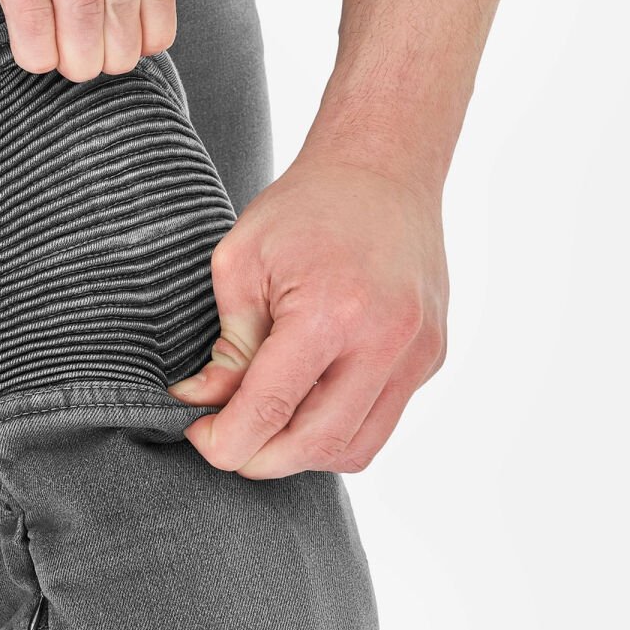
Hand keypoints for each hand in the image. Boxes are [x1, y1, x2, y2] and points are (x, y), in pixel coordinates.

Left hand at [170, 150, 448, 478]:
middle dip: (259, 459)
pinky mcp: (431, 357)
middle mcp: (384, 341)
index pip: (269, 411)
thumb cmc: (305, 206)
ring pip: (356, 448)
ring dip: (302, 453)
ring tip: (265, 424)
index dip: (225, 440)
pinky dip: (338, 429)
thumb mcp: (242, 262)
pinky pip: (383, 422)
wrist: (382, 170)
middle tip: (225, 439)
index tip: (198, 434)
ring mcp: (417, 353)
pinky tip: (306, 403)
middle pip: (315, 445)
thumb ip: (227, 345)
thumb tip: (202, 403)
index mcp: (329, 312)